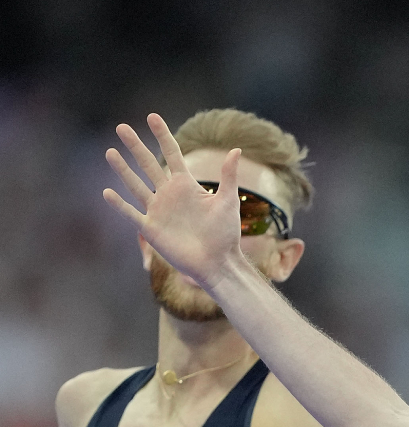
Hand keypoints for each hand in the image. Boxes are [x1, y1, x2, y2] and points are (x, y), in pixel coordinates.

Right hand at [102, 113, 245, 287]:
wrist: (218, 262)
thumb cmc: (225, 233)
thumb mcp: (227, 201)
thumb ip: (228, 176)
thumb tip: (236, 149)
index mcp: (186, 184)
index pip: (172, 154)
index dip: (162, 135)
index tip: (152, 117)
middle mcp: (169, 194)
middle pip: (149, 164)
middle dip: (136, 146)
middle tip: (122, 127)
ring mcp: (158, 210)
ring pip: (135, 185)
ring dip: (123, 169)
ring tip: (110, 152)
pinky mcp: (151, 228)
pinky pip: (131, 213)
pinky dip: (119, 205)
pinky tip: (107, 192)